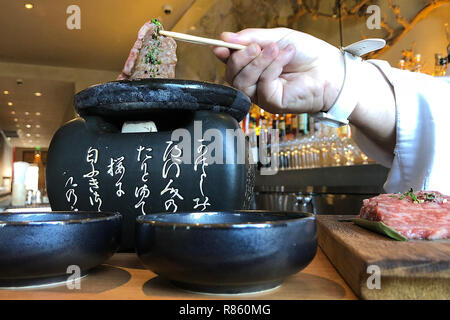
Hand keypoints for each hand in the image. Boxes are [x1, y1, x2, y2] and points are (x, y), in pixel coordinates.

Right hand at [212, 28, 343, 113]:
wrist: (330, 68)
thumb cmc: (307, 54)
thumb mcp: (277, 37)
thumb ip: (252, 38)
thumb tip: (225, 38)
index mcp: (254, 67)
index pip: (231, 64)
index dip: (224, 54)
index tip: (221, 45)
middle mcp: (255, 83)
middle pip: (232, 75)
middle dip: (240, 58)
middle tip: (256, 46)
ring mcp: (262, 95)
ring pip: (242, 82)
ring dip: (257, 62)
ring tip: (275, 49)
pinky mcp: (272, 103)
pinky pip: (261, 85)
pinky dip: (271, 68)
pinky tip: (285, 57)